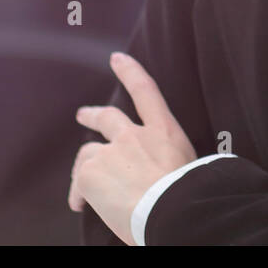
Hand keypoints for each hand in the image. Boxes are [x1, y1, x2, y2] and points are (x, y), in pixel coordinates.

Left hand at [68, 51, 196, 244]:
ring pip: (88, 152)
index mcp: (164, 132)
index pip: (146, 91)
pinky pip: (78, 182)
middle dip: (93, 115)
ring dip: (83, 162)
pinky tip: (79, 206)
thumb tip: (167, 178)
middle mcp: (134, 135)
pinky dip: (77, 194)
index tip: (117, 58)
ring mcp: (110, 151)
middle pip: (108, 118)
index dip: (130, 72)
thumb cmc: (187, 195)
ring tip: (78, 177)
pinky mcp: (90, 172)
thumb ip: (172, 164)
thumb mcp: (190, 169)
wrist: (169, 209)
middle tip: (82, 115)